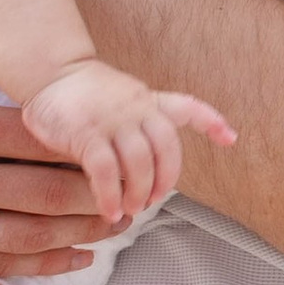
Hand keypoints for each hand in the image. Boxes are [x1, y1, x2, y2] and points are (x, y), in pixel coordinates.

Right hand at [0, 8, 109, 284]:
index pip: (35, 130)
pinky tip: (81, 255)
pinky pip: (1, 266)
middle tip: (152, 176)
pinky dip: (48, 262)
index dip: (91, 133)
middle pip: (49, 184)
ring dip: (89, 224)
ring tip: (131, 214)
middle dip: (107, 182)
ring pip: (34, 230)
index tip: (130, 126)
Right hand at [21, 59, 236, 226]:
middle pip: (165, 148)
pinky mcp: (85, 132)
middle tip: (152, 201)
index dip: (211, 123)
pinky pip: (104, 170)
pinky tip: (109, 211)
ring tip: (131, 209)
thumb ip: (143, 122)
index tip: (231, 139)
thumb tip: (154, 163)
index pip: (187, 107)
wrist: (52, 73)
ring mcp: (112, 119)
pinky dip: (109, 195)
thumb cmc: (88, 95)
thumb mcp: (125, 99)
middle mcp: (136, 108)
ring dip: (138, 192)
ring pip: (138, 162)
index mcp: (148, 101)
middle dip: (164, 180)